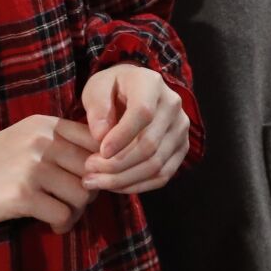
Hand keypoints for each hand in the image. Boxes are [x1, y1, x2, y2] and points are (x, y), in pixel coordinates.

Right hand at [0, 115, 100, 235]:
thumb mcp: (22, 143)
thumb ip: (57, 146)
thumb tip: (101, 165)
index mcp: (43, 124)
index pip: (96, 140)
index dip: (99, 165)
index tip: (86, 181)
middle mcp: (41, 140)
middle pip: (93, 169)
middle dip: (89, 191)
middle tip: (70, 203)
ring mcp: (31, 166)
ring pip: (83, 194)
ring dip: (76, 211)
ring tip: (59, 215)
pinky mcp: (21, 195)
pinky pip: (63, 214)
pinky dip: (61, 225)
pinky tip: (50, 225)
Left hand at [78, 64, 190, 194]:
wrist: (134, 90)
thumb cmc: (112, 89)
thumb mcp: (97, 87)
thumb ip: (97, 108)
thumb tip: (101, 136)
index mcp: (152, 84)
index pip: (143, 113)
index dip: (122, 136)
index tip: (100, 152)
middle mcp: (173, 106)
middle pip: (149, 144)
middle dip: (116, 164)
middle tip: (89, 170)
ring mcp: (180, 128)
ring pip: (156, 164)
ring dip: (124, 179)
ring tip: (95, 181)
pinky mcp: (181, 148)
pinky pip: (163, 175)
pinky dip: (137, 185)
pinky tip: (115, 186)